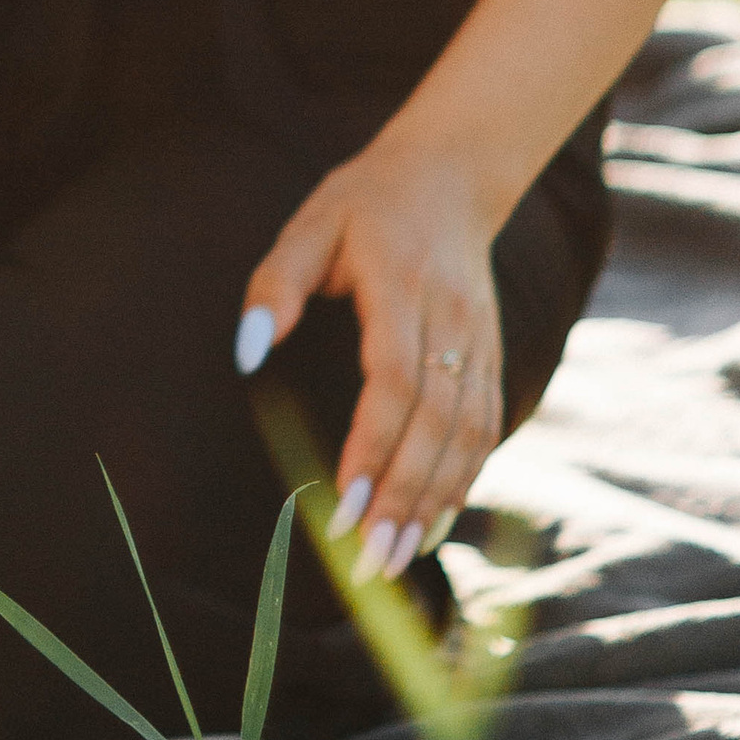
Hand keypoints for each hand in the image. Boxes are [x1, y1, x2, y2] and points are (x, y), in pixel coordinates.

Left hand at [239, 140, 505, 582]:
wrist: (452, 176)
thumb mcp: (309, 224)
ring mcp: (480, 343)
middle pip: (436, 425)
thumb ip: (276, 284)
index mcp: (402, 287)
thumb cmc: (364, 202)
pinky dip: (463, 482)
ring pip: (467, 436)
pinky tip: (433, 526)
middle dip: (403, 498)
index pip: (395, 383)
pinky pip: (484, 430)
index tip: (341, 505)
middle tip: (368, 562)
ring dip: (434, 503)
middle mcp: (451, 322)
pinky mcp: (492, 357)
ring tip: (396, 561)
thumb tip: (247, 350)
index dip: (372, 448)